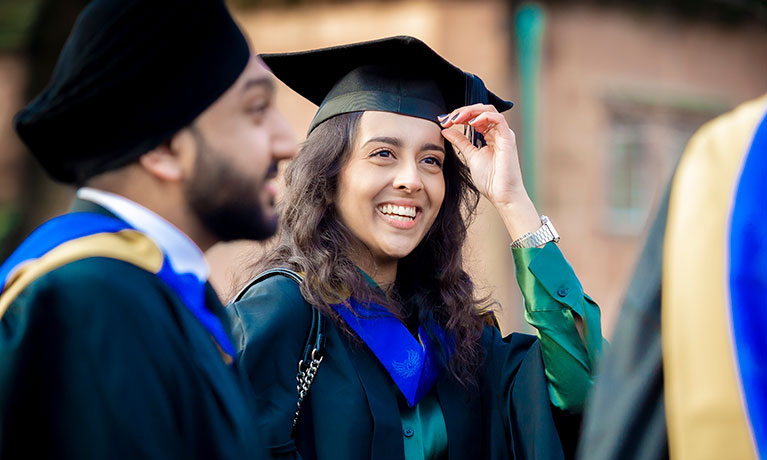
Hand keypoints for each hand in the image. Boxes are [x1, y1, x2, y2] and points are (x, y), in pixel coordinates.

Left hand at [439, 104, 539, 239]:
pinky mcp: (508, 138)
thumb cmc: (490, 179)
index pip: (474, 116)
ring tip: (455, 120)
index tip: (443, 121)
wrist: (502, 194)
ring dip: (469, 112)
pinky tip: (470, 124)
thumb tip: (445, 130)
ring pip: (488, 110)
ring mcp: (504, 134)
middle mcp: (498, 132)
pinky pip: (498, 119)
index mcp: (490, 135)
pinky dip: (483, 117)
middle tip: (446, 119)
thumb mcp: (470, 156)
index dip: (458, 115)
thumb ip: (460, 142)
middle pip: (480, 109)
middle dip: (461, 112)